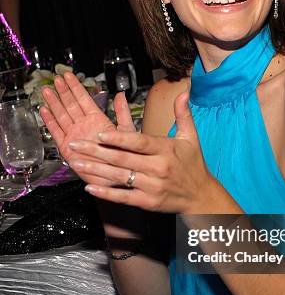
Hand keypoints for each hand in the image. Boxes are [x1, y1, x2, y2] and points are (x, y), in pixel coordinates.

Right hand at [40, 72, 134, 184]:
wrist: (116, 177)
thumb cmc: (125, 156)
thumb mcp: (127, 131)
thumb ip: (122, 113)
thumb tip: (120, 94)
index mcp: (97, 119)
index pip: (84, 99)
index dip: (76, 87)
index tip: (68, 75)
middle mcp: (84, 125)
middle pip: (70, 105)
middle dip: (63, 91)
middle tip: (56, 79)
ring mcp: (74, 135)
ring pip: (62, 115)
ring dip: (54, 103)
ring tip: (47, 91)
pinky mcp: (67, 148)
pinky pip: (57, 132)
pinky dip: (50, 121)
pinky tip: (44, 110)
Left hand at [67, 92, 221, 213]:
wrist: (201, 196)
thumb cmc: (193, 164)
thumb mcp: (191, 137)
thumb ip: (183, 114)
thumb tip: (184, 91)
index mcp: (166, 150)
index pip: (139, 142)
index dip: (118, 139)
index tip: (99, 134)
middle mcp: (158, 168)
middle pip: (123, 158)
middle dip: (96, 151)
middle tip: (74, 144)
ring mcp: (152, 186)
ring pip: (120, 176)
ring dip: (95, 170)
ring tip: (75, 162)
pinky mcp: (148, 202)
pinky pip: (123, 197)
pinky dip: (106, 193)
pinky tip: (90, 187)